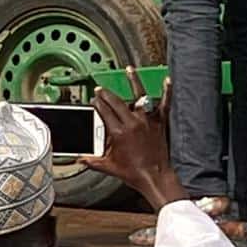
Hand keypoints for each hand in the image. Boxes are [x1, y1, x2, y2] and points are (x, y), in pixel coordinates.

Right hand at [83, 67, 186, 207]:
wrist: (155, 176)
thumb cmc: (134, 173)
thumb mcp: (109, 167)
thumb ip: (92, 161)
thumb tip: (80, 159)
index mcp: (118, 132)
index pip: (104, 111)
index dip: (97, 103)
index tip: (94, 99)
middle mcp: (132, 122)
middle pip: (116, 101)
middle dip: (106, 94)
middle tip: (101, 89)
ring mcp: (147, 120)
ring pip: (139, 95)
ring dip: (133, 81)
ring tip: (129, 69)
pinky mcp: (160, 122)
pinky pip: (164, 104)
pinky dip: (166, 92)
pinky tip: (167, 80)